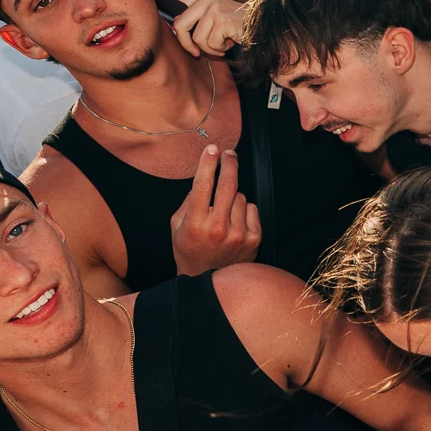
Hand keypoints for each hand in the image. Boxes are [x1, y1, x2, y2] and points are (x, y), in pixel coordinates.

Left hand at [140, 0, 246, 57]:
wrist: (262, 29)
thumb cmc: (238, 29)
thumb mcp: (215, 22)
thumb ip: (196, 21)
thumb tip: (177, 29)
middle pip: (180, 25)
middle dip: (187, 44)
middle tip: (199, 53)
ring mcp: (214, 7)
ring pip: (196, 38)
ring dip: (210, 48)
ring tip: (224, 42)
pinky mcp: (221, 19)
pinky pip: (209, 43)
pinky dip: (219, 50)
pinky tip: (231, 42)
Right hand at [169, 146, 261, 275]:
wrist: (209, 281)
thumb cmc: (189, 250)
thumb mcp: (177, 228)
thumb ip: (187, 203)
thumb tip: (203, 178)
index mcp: (195, 224)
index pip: (202, 185)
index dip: (208, 164)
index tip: (212, 149)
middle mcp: (217, 228)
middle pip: (227, 184)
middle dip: (229, 164)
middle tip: (229, 153)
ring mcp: (237, 234)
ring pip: (239, 196)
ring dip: (232, 197)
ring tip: (223, 213)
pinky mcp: (253, 238)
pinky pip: (251, 208)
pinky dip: (243, 210)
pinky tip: (235, 222)